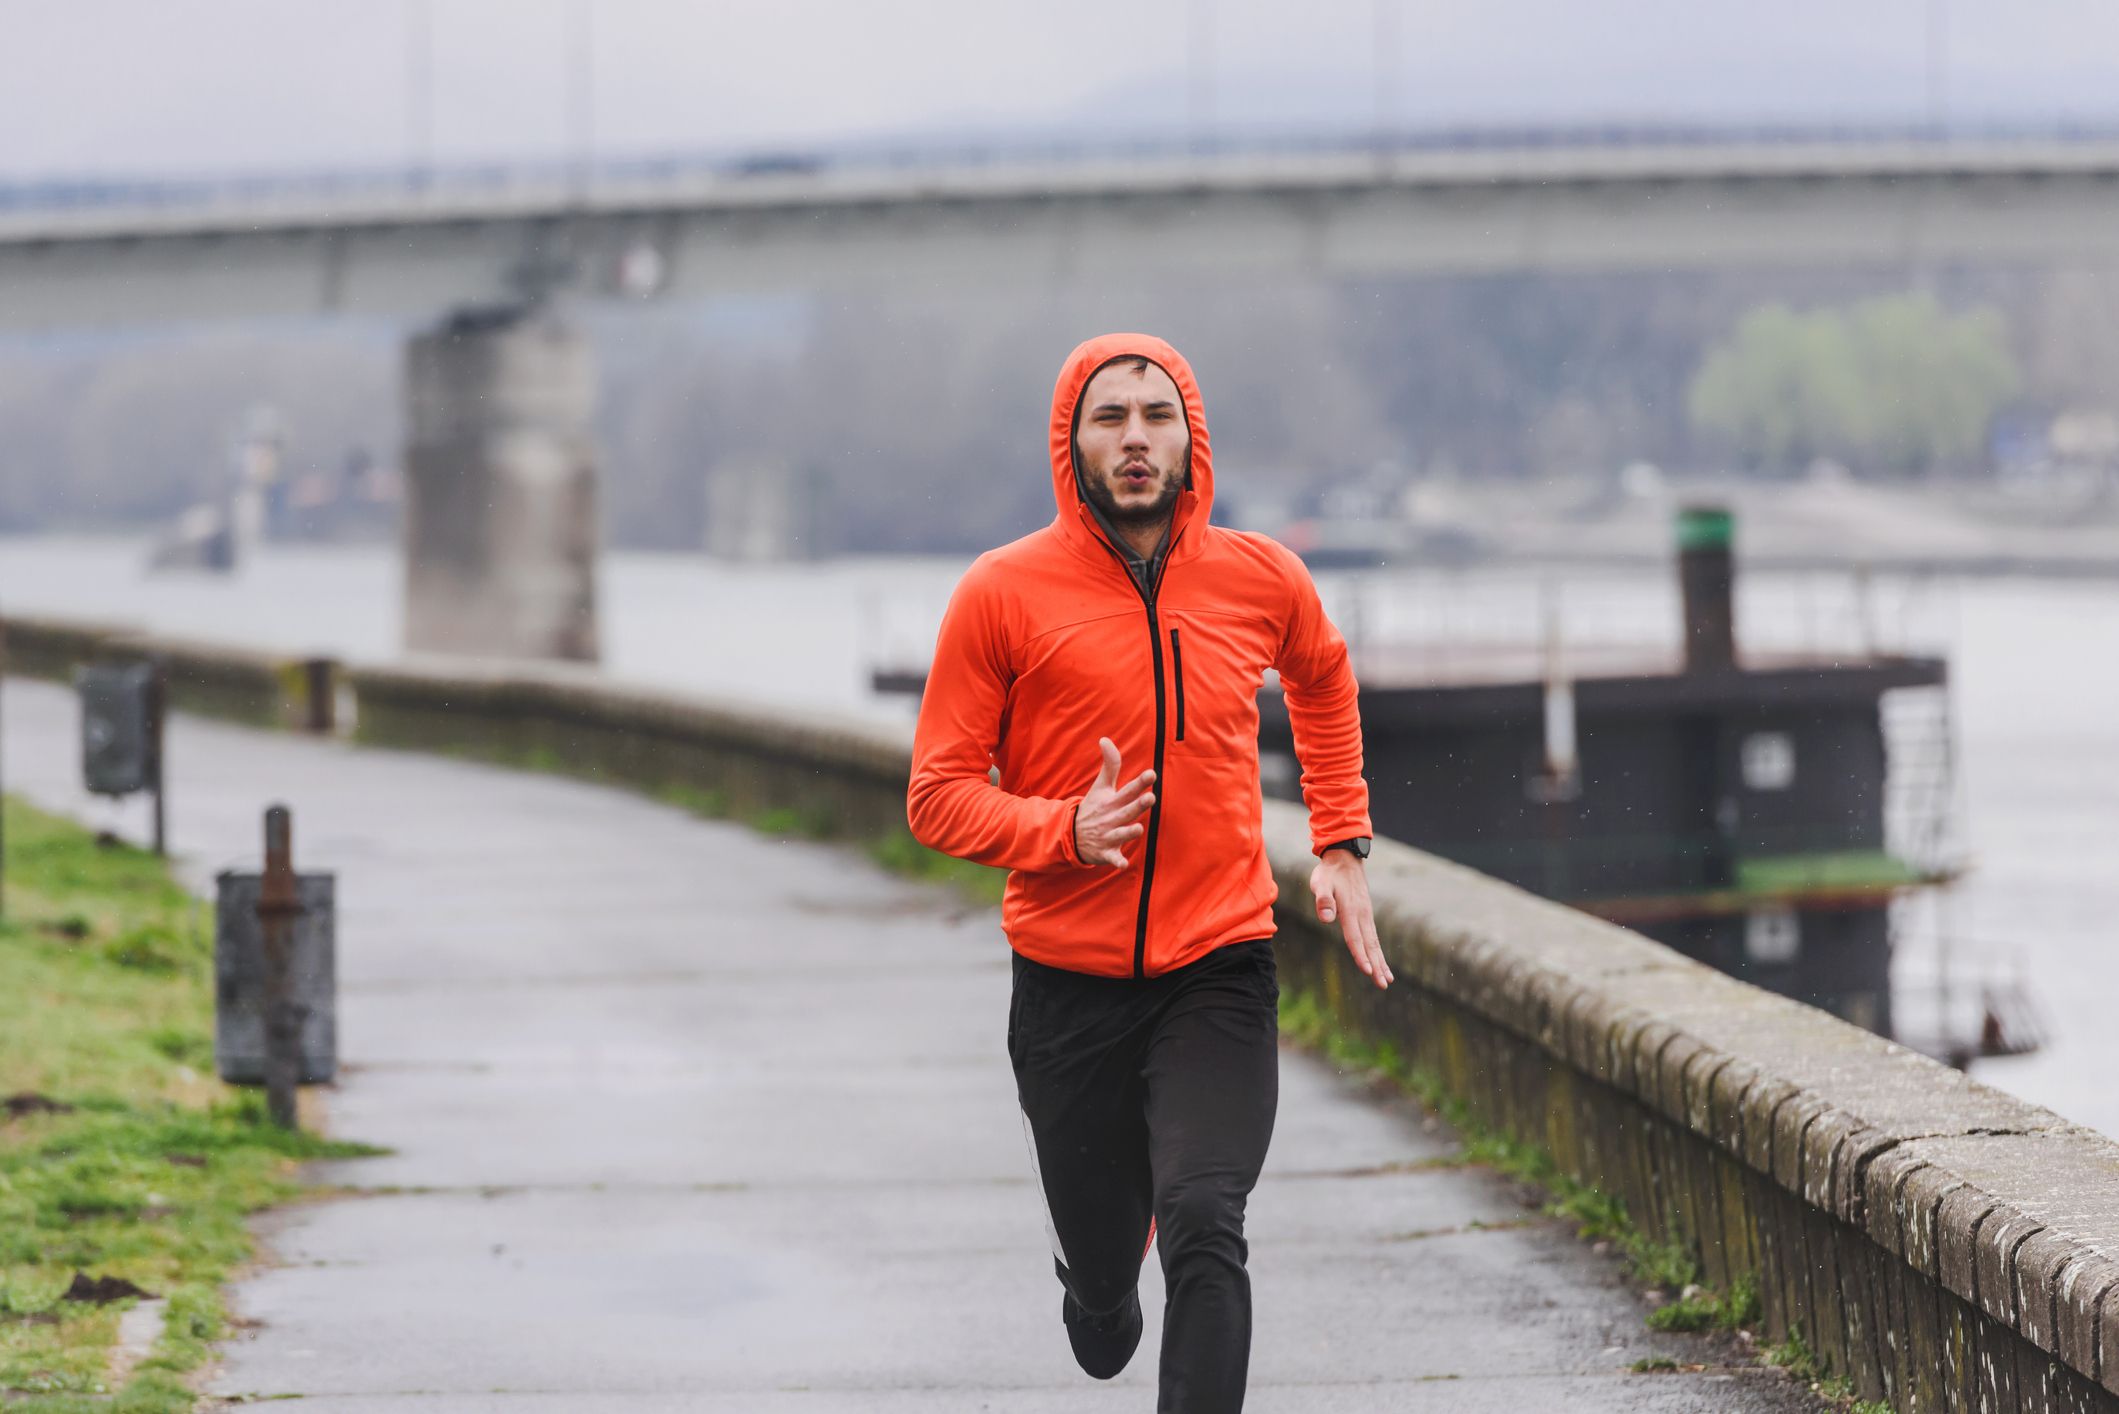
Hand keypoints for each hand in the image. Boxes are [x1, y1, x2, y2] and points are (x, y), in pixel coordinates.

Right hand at [1073, 737, 1155, 867]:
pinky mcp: (1106, 852)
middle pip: (1128, 810)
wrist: (1071, 834)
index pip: (1128, 789)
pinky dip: (1116, 861)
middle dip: (1138, 805)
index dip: (1140, 782)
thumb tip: (1105, 739)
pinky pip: (1112, 858)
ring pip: (1121, 835)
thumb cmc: (1093, 807)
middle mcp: (1112, 818)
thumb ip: (1110, 764)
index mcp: (1112, 801)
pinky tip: (1122, 864)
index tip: (1151, 774)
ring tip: (1138, 829)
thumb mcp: (1100, 786)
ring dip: (1129, 832)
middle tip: (1151, 797)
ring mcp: (1108, 835)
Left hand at [1312, 850, 1390, 988]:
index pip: (1355, 937)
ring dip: (1380, 962)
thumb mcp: (1321, 883)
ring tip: (1387, 980)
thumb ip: (1323, 900)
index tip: (1366, 971)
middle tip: (1382, 985)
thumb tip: (1326, 919)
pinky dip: (1377, 952)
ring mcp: (1366, 915)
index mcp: (1351, 910)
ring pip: (1374, 943)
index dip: (1360, 955)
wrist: (1345, 858)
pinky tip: (1380, 962)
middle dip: (1375, 966)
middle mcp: (1362, 915)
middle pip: (1369, 945)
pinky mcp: (1366, 915)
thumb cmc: (1329, 872)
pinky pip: (1373, 937)